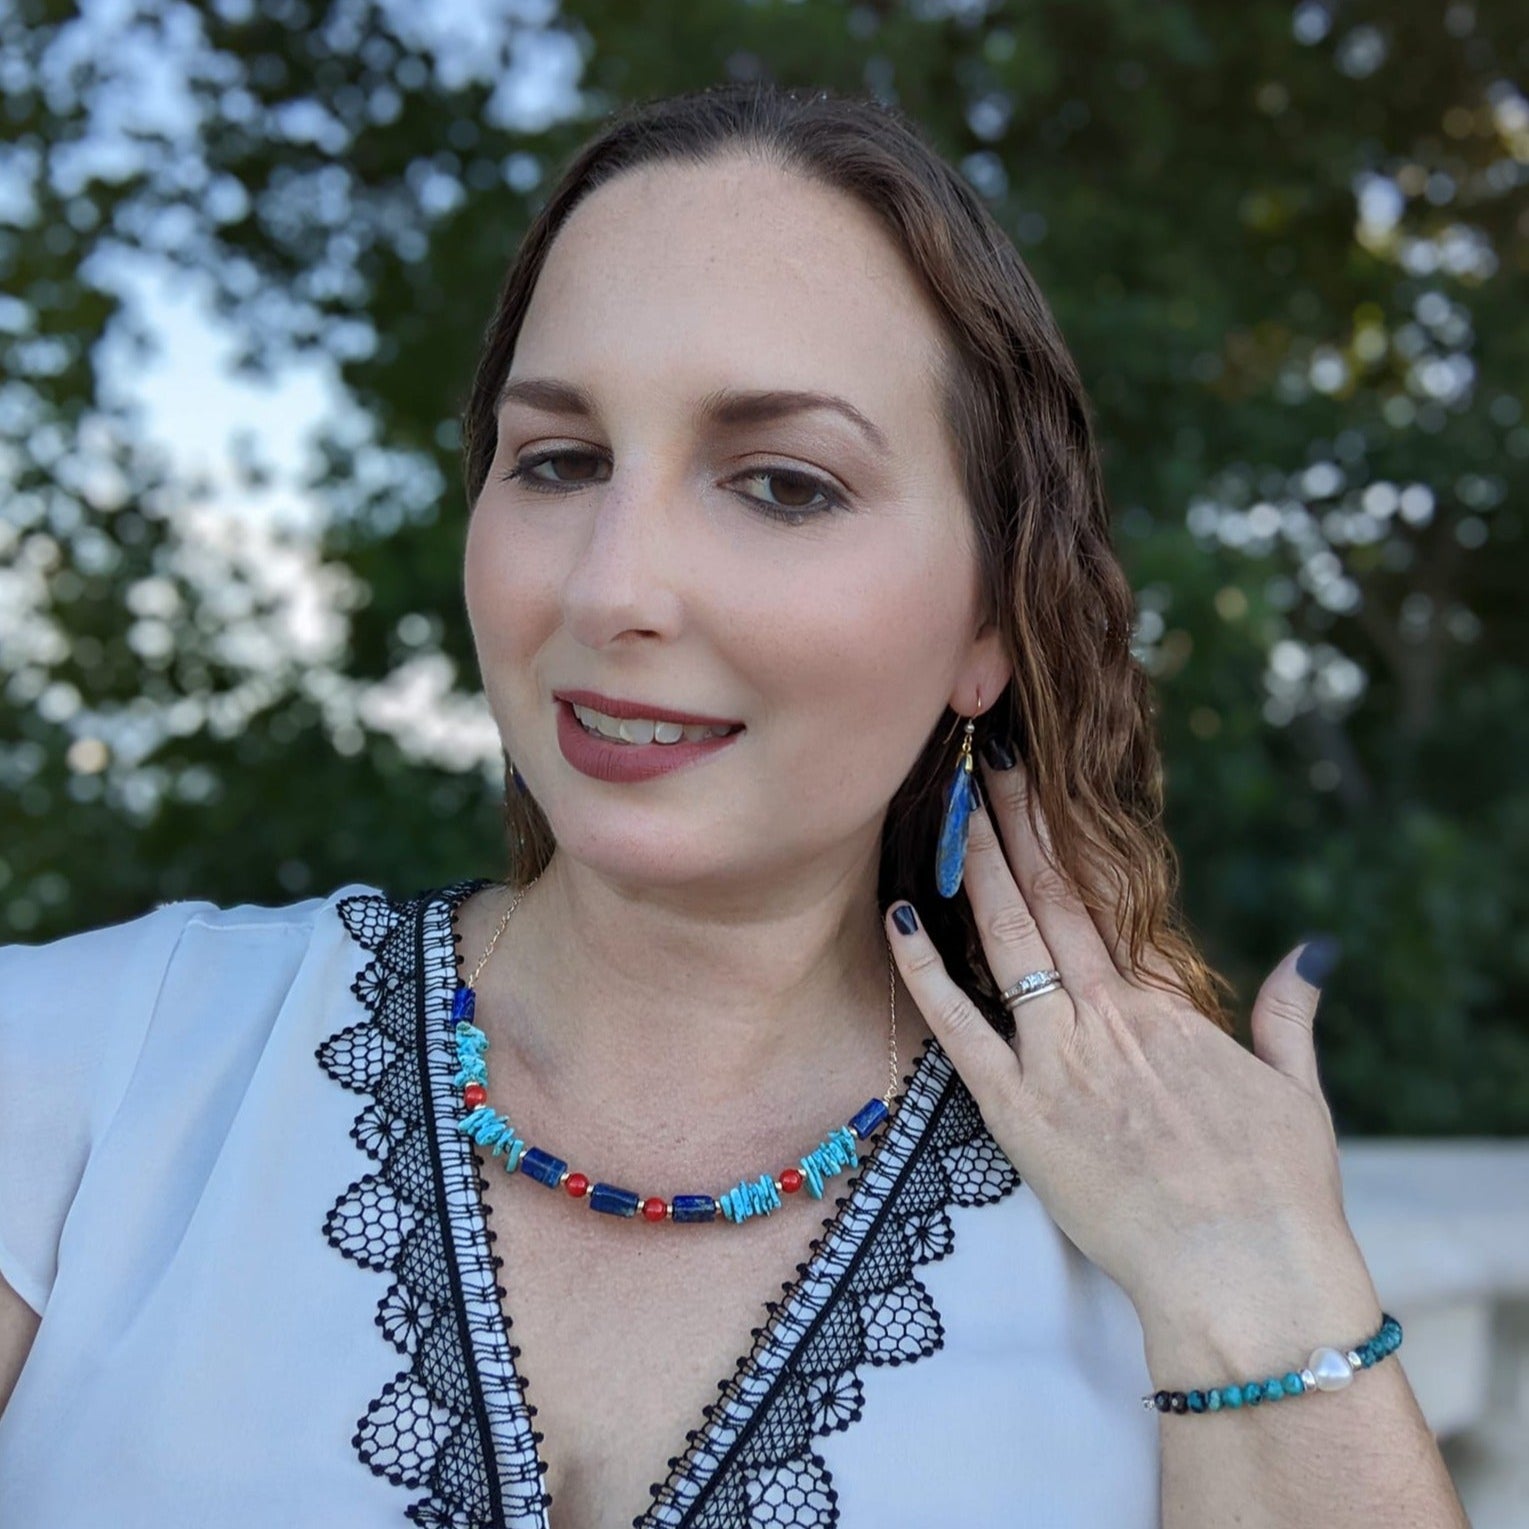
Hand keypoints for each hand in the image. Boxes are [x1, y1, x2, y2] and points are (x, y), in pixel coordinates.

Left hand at [884, 754, 1365, 1337]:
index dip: (1068, 836)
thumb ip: (1289, 1014)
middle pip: (1052, 898)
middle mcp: (1105, 1016)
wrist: (1243, 1279)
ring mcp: (1056, 1061)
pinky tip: (899, 918)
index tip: (1043, 785)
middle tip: (987, 760)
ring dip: (978, 869)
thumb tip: (1312, 953)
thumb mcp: (1296, 1092)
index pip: (1107, 896)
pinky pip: (958, 1030)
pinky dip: (925, 972)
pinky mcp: (1016, 1114)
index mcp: (1166, 1005)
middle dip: (1018, 823)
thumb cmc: (1279, 1192)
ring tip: (954, 806)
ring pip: (1006, 941)